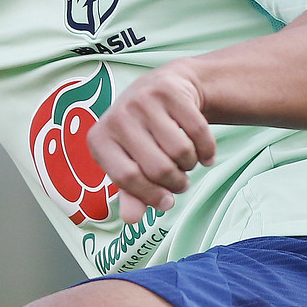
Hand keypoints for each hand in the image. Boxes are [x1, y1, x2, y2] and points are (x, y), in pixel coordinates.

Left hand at [87, 62, 217, 223]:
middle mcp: (117, 116)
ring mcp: (143, 100)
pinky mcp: (170, 90)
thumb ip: (131, 194)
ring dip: (191, 165)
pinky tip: (205, 153)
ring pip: (181, 151)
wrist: (165, 88)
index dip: (150, 196)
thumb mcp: (130, 163)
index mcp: (99, 140)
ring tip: (186, 162)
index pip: (127, 178)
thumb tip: (132, 219)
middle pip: (158, 168)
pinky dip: (207, 149)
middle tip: (180, 181)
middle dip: (176, 183)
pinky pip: (199, 131)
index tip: (166, 202)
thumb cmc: (143, 135)